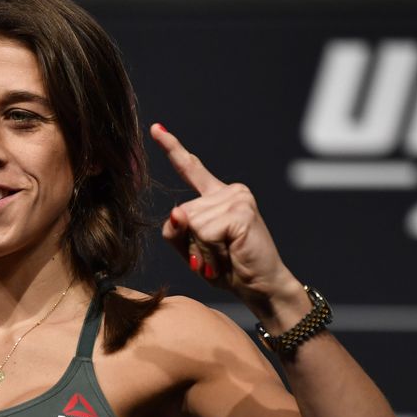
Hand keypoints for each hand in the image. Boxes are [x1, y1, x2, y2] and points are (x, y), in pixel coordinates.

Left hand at [151, 123, 305, 322]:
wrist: (261, 287)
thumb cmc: (229, 269)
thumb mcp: (193, 250)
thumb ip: (176, 231)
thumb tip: (177, 212)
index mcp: (218, 197)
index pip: (191, 169)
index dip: (172, 148)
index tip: (155, 128)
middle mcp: (230, 191)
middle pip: (182, 212)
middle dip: (191, 243)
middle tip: (216, 256)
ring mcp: (237, 197)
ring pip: (190, 222)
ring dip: (201, 250)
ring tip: (224, 257)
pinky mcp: (241, 211)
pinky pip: (203, 232)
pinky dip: (209, 251)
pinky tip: (229, 255)